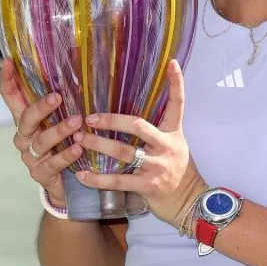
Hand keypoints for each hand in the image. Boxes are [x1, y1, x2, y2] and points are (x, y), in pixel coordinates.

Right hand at [0, 59, 84, 208]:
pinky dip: (65, 155)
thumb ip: (65, 102)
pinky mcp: (41, 174)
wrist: (69, 184)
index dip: (7, 79)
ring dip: (59, 130)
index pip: (11, 96)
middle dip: (40, 107)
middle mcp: (25, 136)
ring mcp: (31, 156)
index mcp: (27, 119)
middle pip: (25, 119)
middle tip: (57, 97)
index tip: (8, 61)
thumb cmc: (66, 144)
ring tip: (77, 122)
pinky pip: (52, 163)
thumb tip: (79, 69)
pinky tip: (78, 148)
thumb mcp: (63, 121)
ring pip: (40, 141)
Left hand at [73, 59, 206, 228]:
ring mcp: (157, 167)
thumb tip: (132, 114)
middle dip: (111, 120)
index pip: (178, 104)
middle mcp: (166, 146)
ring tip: (78, 139)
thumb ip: (158, 131)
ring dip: (98, 145)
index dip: (176, 83)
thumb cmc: (176, 170)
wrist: (188, 202)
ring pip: (123, 152)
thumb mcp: (174, 146)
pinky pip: (118, 180)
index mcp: (173, 133)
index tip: (172, 63)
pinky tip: (82, 175)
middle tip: (89, 117)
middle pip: (138, 126)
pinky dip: (98, 178)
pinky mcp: (148, 186)